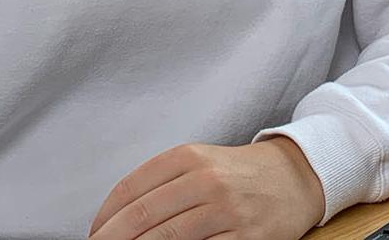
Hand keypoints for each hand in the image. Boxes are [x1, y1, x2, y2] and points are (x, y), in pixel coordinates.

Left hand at [88, 137, 325, 239]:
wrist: (294, 177)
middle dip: (113, 239)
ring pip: (167, 239)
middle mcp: (207, 180)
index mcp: (189, 157)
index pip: (132, 188)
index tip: (93, 234)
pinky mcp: (245, 238)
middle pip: (144, 216)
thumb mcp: (200, 161)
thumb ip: (161, 183)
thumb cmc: (238, 173)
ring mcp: (227, 211)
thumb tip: (115, 219)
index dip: (105, 217)